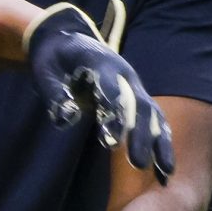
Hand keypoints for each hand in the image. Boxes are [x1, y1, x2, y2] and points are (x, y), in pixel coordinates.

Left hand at [24, 1, 174, 182]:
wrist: (68, 39)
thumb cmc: (54, 57)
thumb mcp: (45, 70)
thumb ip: (55, 94)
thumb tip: (67, 119)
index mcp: (102, 62)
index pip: (112, 90)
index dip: (115, 115)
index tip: (113, 141)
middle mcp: (125, 74)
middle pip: (138, 105)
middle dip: (141, 134)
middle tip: (138, 164)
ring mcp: (134, 86)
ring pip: (153, 114)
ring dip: (159, 142)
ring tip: (164, 172)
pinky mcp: (137, 98)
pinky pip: (154, 121)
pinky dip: (162, 143)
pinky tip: (166, 169)